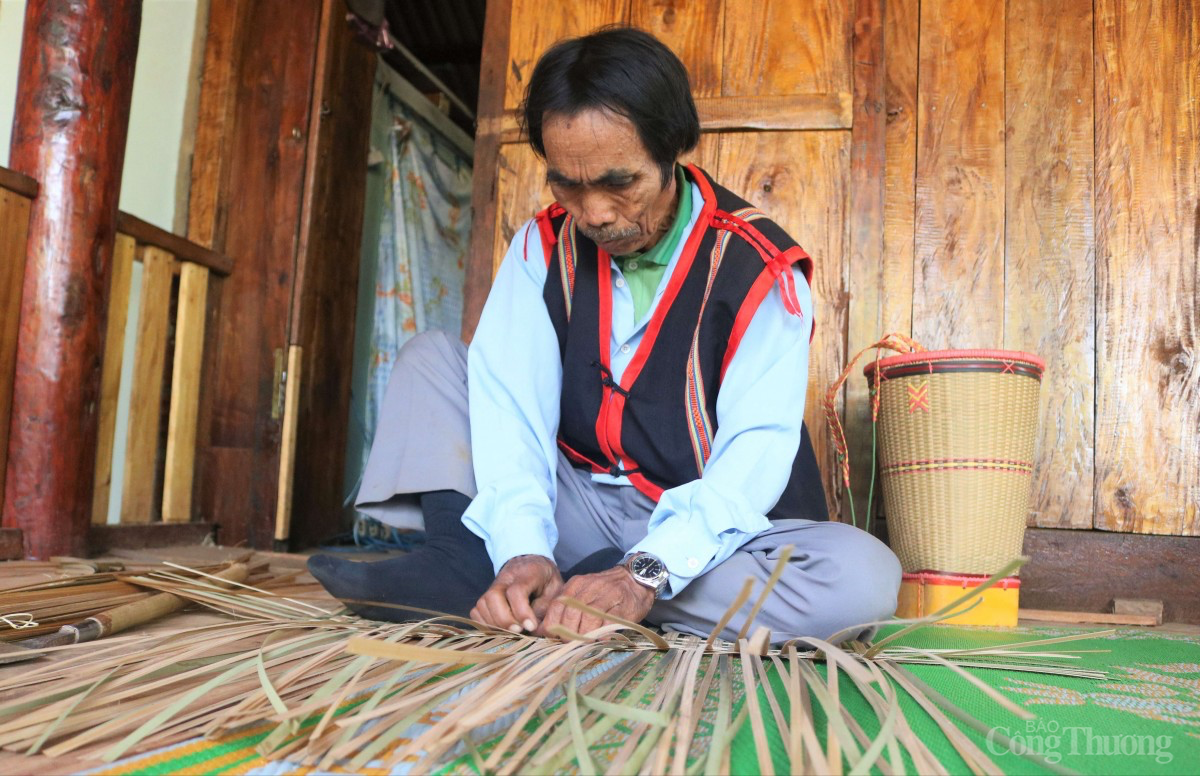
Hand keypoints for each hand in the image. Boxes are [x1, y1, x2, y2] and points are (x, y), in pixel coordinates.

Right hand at [470, 555, 562, 632]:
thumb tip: (534, 628)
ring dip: (495, 623)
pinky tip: (500, 629)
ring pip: (482, 604)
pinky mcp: (486, 595)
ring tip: (512, 631)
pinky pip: (476, 611)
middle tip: (519, 631)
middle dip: (505, 619)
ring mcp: (493, 585)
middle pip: (494, 596)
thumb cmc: (546, 580)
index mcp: (528, 572)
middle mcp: (506, 577)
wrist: (532, 563)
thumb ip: (546, 607)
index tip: (531, 626)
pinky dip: (485, 623)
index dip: (522, 612)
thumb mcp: (555, 589)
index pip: (516, 591)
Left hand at [537, 566, 655, 637]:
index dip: (552, 625)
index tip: (552, 638)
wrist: (635, 579)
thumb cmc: (604, 592)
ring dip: (584, 635)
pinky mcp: (623, 605)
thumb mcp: (582, 593)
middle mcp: (590, 587)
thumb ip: (564, 608)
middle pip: (572, 613)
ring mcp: (608, 595)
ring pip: (589, 617)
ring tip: (583, 643)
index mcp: (576, 584)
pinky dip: (602, 634)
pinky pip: (609, 622)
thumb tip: (541, 629)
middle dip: (567, 633)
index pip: (557, 605)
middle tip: (568, 644)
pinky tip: (600, 640)